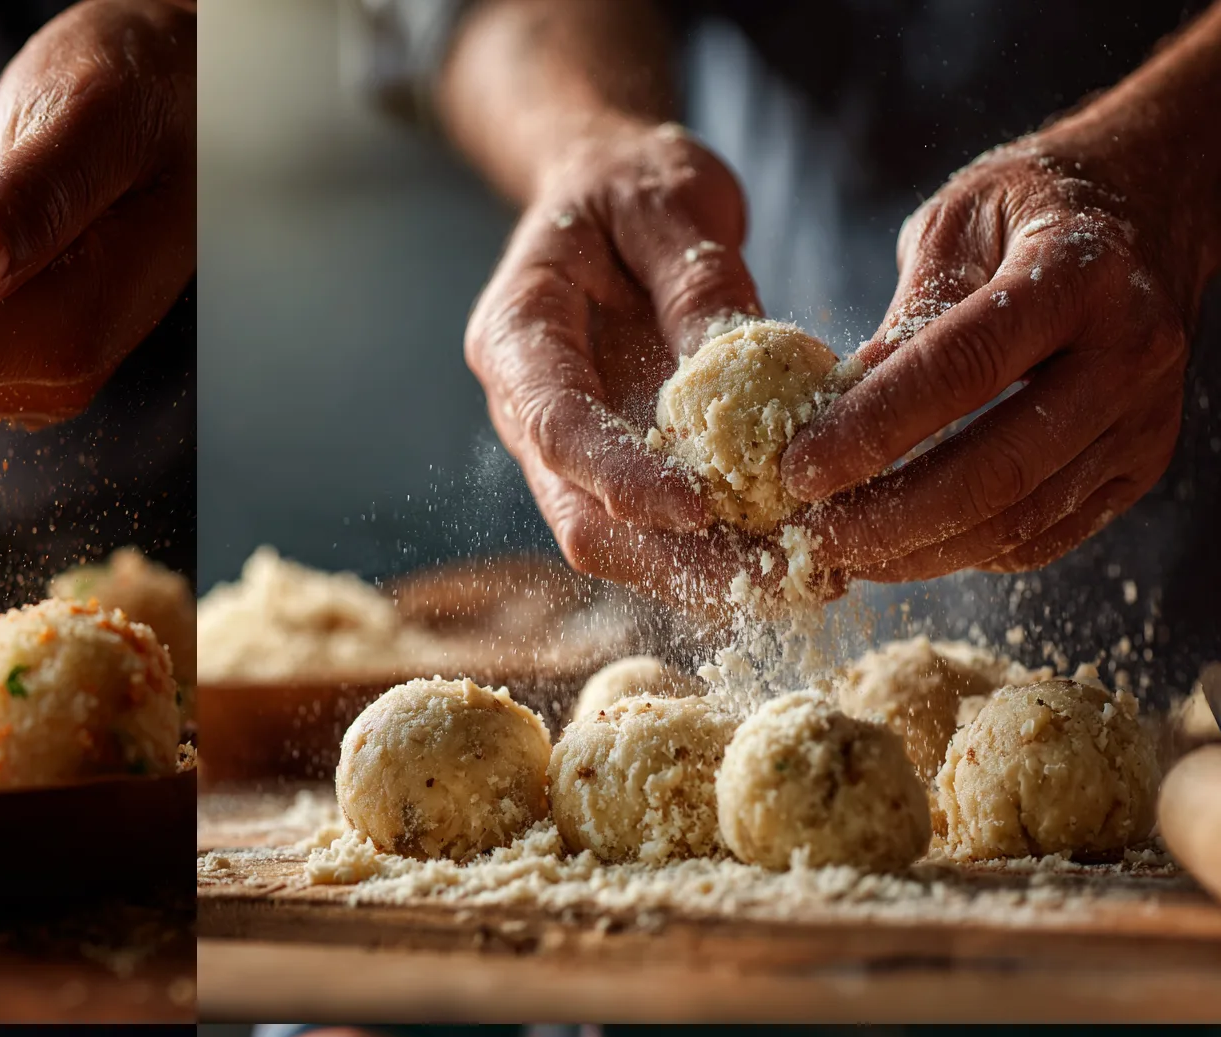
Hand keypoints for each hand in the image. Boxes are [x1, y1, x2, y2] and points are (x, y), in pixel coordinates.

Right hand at [466, 118, 815, 603]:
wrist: (606, 192)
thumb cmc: (629, 182)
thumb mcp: (668, 198)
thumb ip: (694, 278)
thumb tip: (736, 357)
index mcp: (516, 338)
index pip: (557, 430)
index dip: (621, 481)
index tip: (699, 509)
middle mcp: (526, 413)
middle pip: (581, 519)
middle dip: (670, 561)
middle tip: (770, 577)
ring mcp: (565, 453)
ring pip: (616, 544)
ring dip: (697, 574)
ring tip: (794, 580)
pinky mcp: (611, 468)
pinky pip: (651, 529)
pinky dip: (712, 551)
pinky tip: (785, 555)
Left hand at [786, 134, 1205, 581]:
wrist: (1154, 204)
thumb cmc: (1034, 211)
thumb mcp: (959, 223)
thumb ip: (904, 316)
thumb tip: (829, 413)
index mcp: (1077, 273)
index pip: (961, 370)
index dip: (870, 431)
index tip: (796, 470)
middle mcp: (1128, 351)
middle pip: (994, 471)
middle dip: (885, 521)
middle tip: (807, 538)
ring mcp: (1144, 417)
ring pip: (1015, 522)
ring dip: (913, 553)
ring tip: (839, 550)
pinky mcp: (1140, 465)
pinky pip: (1038, 540)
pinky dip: (960, 554)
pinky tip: (903, 545)